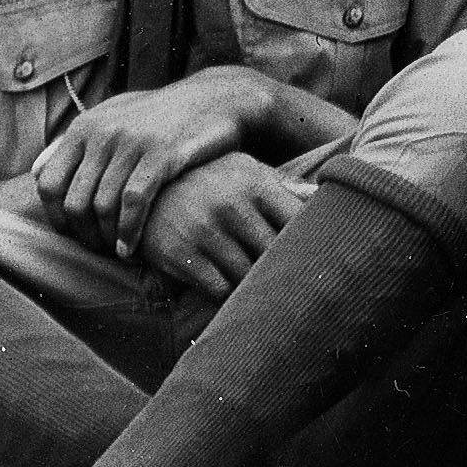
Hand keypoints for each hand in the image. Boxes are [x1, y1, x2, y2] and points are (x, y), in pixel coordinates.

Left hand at [32, 69, 272, 254]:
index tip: (74, 233)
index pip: (47, 183)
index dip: (55, 216)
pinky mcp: (161, 154)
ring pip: (102, 206)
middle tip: (98, 249)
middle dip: (83, 234)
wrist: (219, 99)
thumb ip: (77, 143)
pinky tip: (132, 247)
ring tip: (116, 252)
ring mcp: (132, 142)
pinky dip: (129, 232)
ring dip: (106, 238)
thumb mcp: (117, 115)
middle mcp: (103, 132)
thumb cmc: (165, 115)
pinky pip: (133, 204)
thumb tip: (36, 171)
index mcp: (85, 126)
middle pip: (74, 201)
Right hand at [131, 153, 310, 301]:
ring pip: (249, 274)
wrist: (145, 188)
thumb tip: (321, 193)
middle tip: (298, 282)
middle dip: (287, 268)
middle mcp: (232, 207)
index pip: (299, 219)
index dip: (312, 240)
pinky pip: (219, 289)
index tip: (319, 254)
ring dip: (258, 285)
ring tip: (269, 291)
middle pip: (276, 252)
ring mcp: (205, 232)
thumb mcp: (244, 170)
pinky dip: (231, 296)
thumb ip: (283, 184)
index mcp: (256, 184)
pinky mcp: (181, 255)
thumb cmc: (208, 179)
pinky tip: (236, 294)